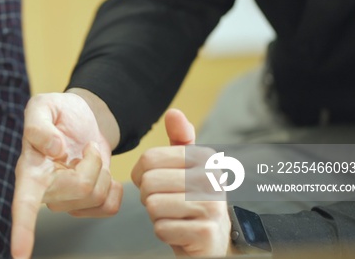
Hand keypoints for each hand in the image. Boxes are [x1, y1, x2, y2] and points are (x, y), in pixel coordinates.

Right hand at [11, 92, 122, 258]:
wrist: (82, 118)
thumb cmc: (58, 113)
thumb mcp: (42, 105)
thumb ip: (38, 125)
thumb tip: (54, 151)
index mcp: (29, 171)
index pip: (23, 205)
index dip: (22, 230)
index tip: (19, 255)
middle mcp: (45, 192)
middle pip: (81, 189)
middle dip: (93, 161)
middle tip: (85, 145)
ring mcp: (67, 201)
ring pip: (97, 196)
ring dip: (102, 169)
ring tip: (89, 155)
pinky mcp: (88, 204)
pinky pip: (109, 206)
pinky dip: (113, 186)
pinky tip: (102, 172)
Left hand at [131, 109, 230, 256]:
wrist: (212, 241)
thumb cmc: (192, 199)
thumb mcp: (188, 166)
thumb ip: (180, 139)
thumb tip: (174, 113)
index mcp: (206, 157)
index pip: (149, 159)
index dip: (142, 175)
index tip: (157, 183)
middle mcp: (213, 179)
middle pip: (149, 182)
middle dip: (149, 197)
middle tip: (167, 202)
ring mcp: (212, 207)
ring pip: (154, 206)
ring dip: (157, 216)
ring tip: (175, 215)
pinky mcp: (206, 233)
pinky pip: (162, 229)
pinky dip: (165, 233)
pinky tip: (180, 231)